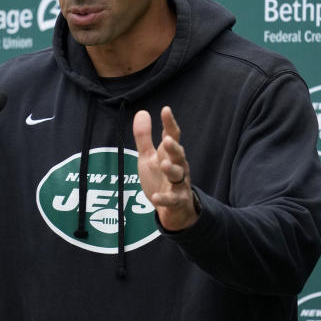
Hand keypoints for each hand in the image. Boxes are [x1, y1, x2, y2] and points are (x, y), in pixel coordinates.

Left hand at [133, 106, 197, 231]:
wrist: (172, 210)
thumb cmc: (160, 179)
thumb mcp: (148, 157)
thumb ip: (144, 137)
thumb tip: (142, 112)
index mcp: (169, 154)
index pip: (172, 136)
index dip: (169, 123)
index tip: (165, 110)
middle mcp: (178, 166)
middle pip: (179, 154)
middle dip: (174, 147)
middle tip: (167, 140)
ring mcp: (179, 184)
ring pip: (179, 175)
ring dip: (172, 169)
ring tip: (164, 164)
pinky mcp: (178, 201)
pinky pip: (172, 199)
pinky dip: (164, 198)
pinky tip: (155, 197)